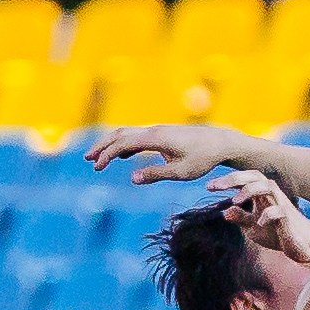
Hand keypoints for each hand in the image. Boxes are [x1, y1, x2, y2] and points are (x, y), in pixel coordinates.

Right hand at [85, 123, 239, 183]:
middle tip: (88, 160)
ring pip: (127, 134)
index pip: (123, 143)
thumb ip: (156, 174)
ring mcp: (157, 131)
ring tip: (98, 159)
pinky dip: (124, 145)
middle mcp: (154, 131)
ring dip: (111, 145)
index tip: (97, 167)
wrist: (221, 142)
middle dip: (102, 146)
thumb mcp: (181, 172)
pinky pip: (137, 137)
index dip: (107, 154)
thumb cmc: (203, 159)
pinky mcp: (162, 135)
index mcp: (156, 138)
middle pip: (120, 134)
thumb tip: (132, 178)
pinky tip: (121, 157)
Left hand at [208, 168, 309, 262]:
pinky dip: (267, 215)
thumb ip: (241, 218)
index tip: (209, 187)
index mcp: (262, 196)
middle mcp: (272, 196)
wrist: (304, 246)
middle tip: (215, 187)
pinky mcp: (290, 220)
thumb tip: (224, 212)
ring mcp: (282, 206)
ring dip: (250, 190)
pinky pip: (278, 211)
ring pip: (268, 187)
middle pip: (254, 176)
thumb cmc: (279, 234)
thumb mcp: (253, 228)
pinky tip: (258, 223)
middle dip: (234, 178)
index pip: (244, 180)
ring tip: (235, 201)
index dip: (226, 181)